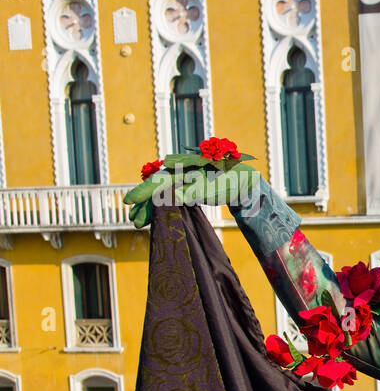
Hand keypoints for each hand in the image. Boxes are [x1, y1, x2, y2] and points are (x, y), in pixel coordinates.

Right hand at [124, 162, 261, 227]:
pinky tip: (151, 217)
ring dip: (149, 207)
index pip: (159, 180)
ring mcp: (180, 178)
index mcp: (183, 168)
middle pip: (155, 188)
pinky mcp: (183, 186)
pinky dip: (158, 206)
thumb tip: (177, 197)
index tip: (128, 201)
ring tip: (137, 222)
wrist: (239, 179)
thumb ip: (195, 191)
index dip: (143, 192)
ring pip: (159, 193)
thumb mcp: (213, 187)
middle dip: (144, 204)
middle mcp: (178, 171)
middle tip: (134, 221)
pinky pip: (166, 196)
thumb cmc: (228, 182)